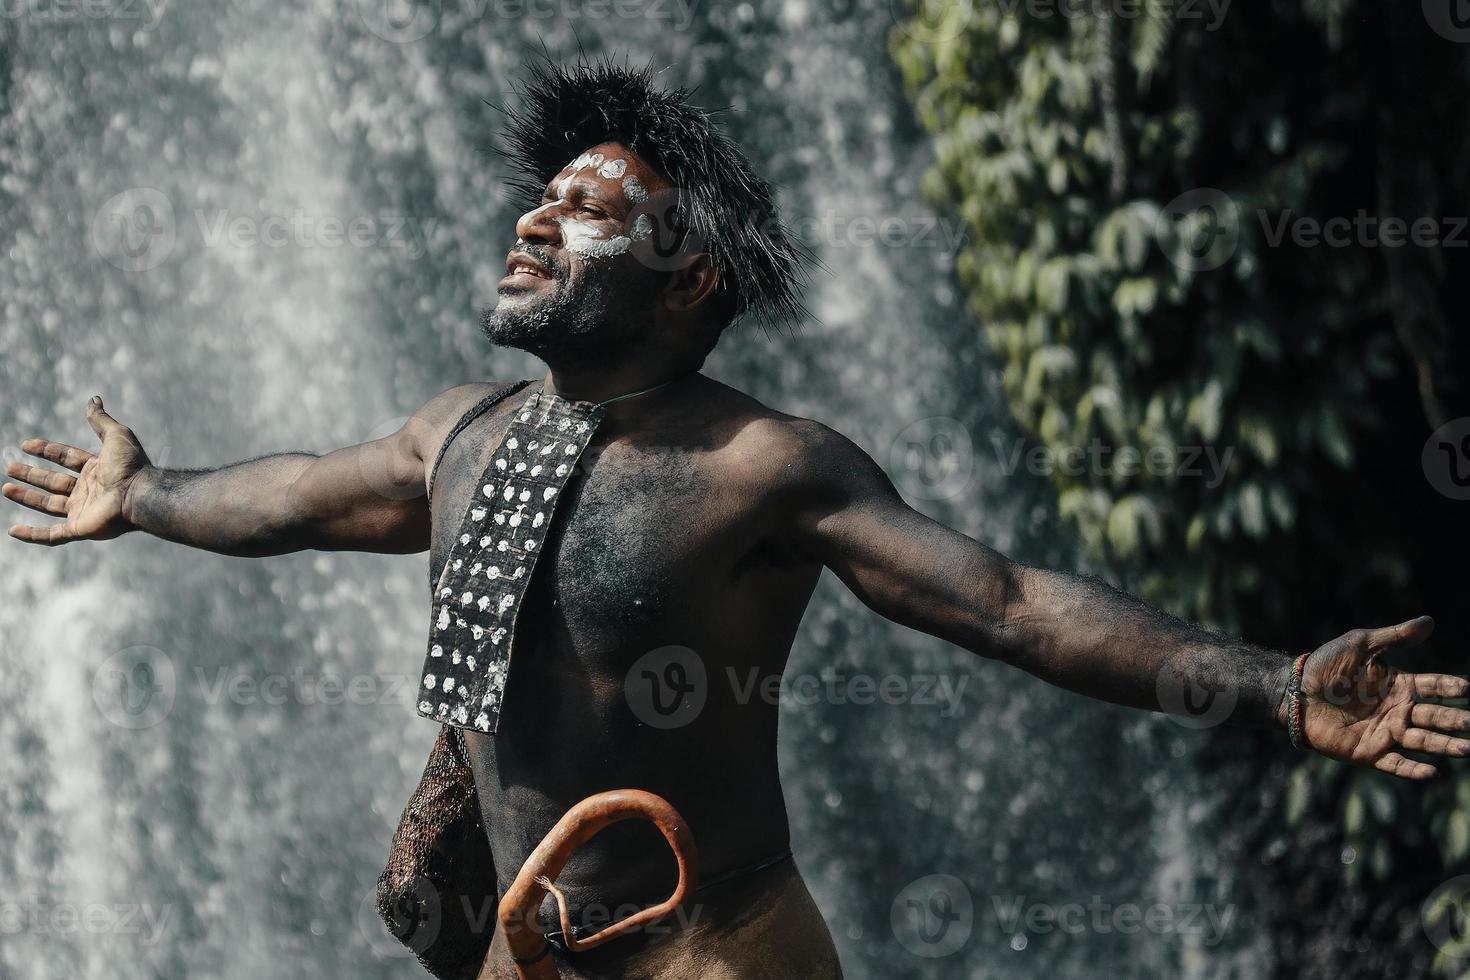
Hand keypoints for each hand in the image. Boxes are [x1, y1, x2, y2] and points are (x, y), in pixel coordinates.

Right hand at [4, 396, 153, 545]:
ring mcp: (84, 510)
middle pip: (54, 482)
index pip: (67, 458)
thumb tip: (94, 399)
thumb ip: (101, 419)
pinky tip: (13, 531)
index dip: (46, 450)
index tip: (26, 444)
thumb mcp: (116, 435)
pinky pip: (52, 535)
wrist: (139, 494)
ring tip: (6, 488)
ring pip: (49, 505)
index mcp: (98, 469)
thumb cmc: (131, 465)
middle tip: (9, 467)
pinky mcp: (80, 529)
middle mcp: (90, 490)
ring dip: (27, 497)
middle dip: (32, 475)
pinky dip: (32, 534)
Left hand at [1293, 616, 1469, 779]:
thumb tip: (1429, 622)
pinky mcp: (1368, 752)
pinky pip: (1395, 764)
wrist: (1293, 690)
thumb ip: (1394, 637)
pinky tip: (1431, 772)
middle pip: (1434, 717)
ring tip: (1465, 748)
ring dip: (1444, 746)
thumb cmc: (1325, 665)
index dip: (1449, 687)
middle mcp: (1397, 711)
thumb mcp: (1360, 645)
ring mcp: (1384, 732)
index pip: (1433, 687)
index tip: (1466, 688)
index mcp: (1399, 685)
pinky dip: (1413, 770)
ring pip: (1422, 741)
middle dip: (1455, 720)